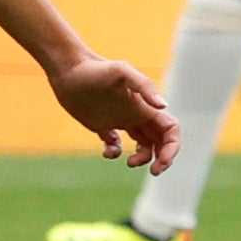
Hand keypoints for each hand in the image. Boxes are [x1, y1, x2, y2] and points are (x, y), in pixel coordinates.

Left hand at [51, 52, 176, 172]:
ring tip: (129, 162)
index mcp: (144, 107)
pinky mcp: (102, 125)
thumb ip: (144, 85)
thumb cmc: (94, 69)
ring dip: (143, 159)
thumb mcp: (121, 71)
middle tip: (154, 171)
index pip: (170, 130)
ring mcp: (120, 120)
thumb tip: (163, 106)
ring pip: (143, 145)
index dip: (172, 148)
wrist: (68, 70)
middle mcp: (136, 114)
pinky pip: (116, 145)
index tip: (161, 161)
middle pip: (161, 141)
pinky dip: (115, 153)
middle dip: (163, 158)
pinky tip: (107, 151)